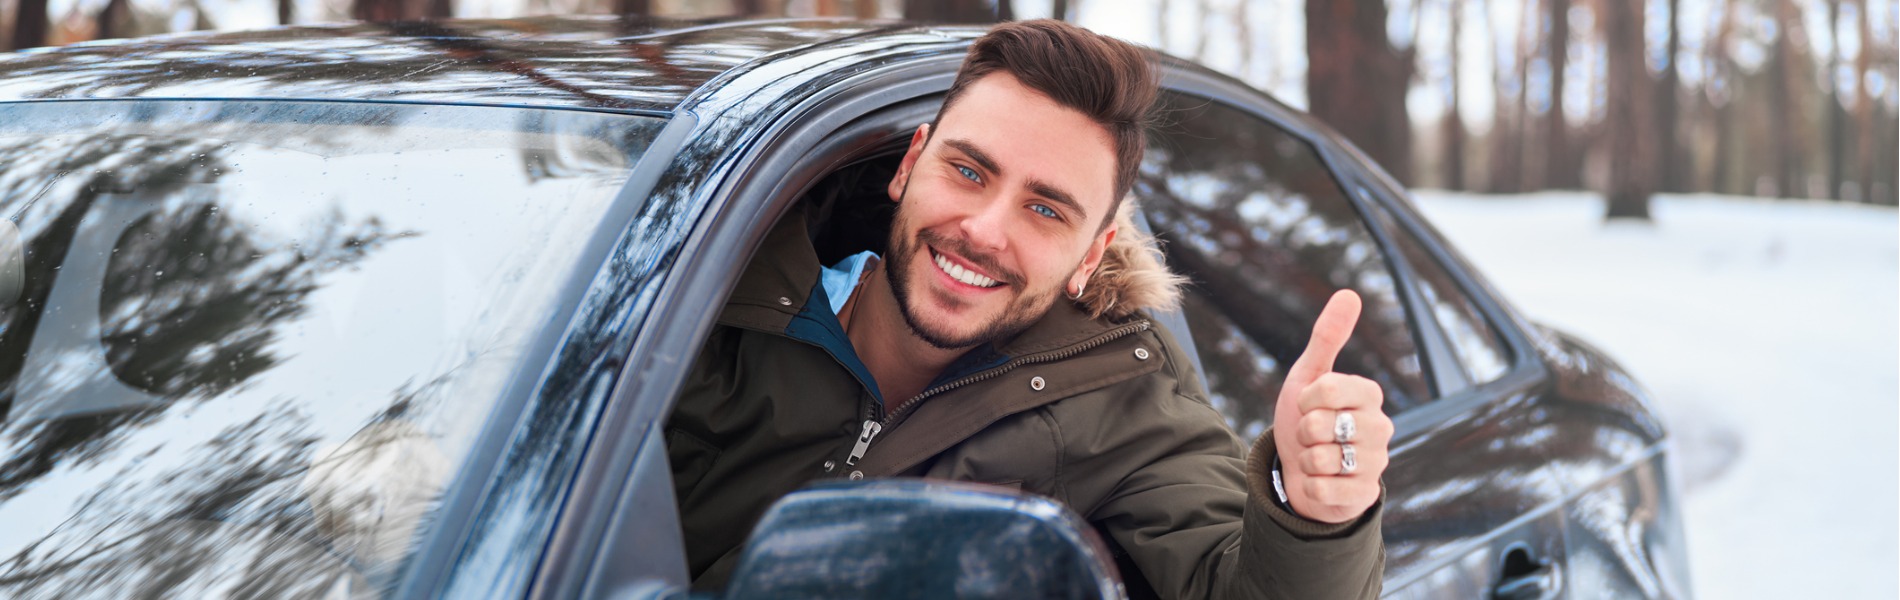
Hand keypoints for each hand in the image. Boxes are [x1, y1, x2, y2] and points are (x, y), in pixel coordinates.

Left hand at [1269, 289, 1392, 523]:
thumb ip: (1327, 336)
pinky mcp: (1364, 496)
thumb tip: (1349, 293)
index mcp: (1369, 395)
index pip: (1326, 388)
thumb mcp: (1309, 375)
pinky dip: (1310, 486)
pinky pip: (1323, 489)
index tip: (1308, 404)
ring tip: (1317, 459)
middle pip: (1320, 425)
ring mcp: (1376, 464)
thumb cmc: (1306, 418)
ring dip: (1306, 460)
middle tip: (1312, 435)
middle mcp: (1380, 428)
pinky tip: (1320, 482)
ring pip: (1320, 459)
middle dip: (1303, 431)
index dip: (1305, 398)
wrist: (1300, 471)